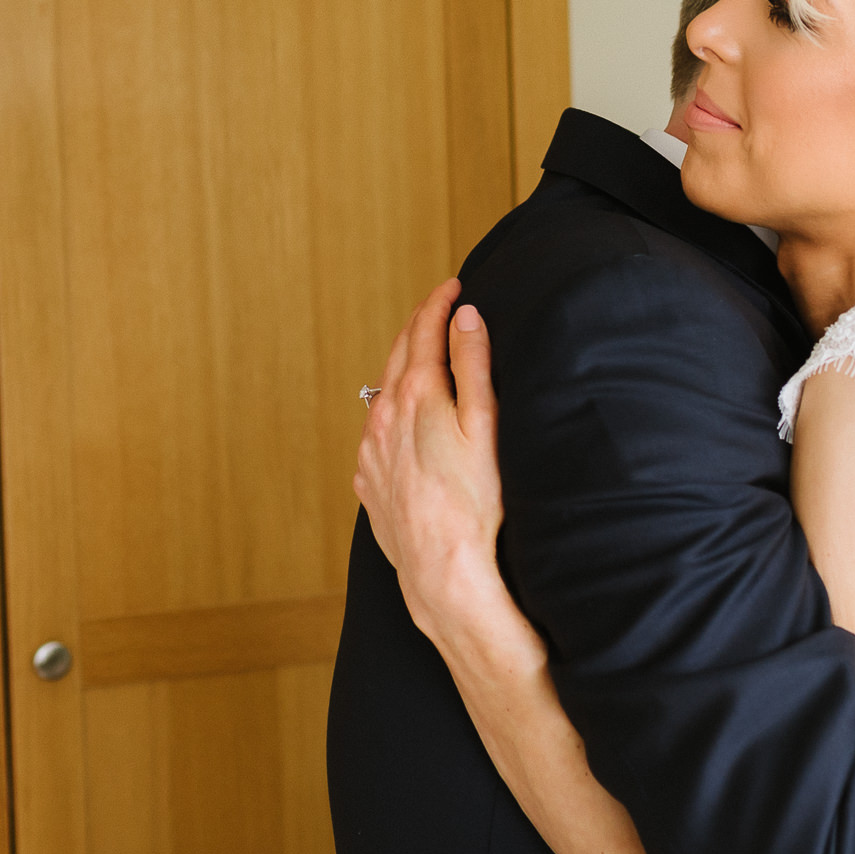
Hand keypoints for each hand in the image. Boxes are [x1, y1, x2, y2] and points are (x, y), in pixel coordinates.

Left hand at [353, 280, 508, 646]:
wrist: (443, 568)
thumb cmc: (477, 501)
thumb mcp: (486, 423)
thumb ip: (472, 365)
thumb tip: (464, 316)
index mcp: (416, 395)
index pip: (424, 331)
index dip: (439, 303)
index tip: (453, 285)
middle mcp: (383, 417)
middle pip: (396, 356)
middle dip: (417, 328)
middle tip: (436, 311)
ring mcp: (370, 450)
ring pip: (381, 395)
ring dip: (401, 370)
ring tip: (422, 361)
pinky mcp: (368, 481)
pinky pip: (375, 434)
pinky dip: (390, 415)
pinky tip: (404, 423)